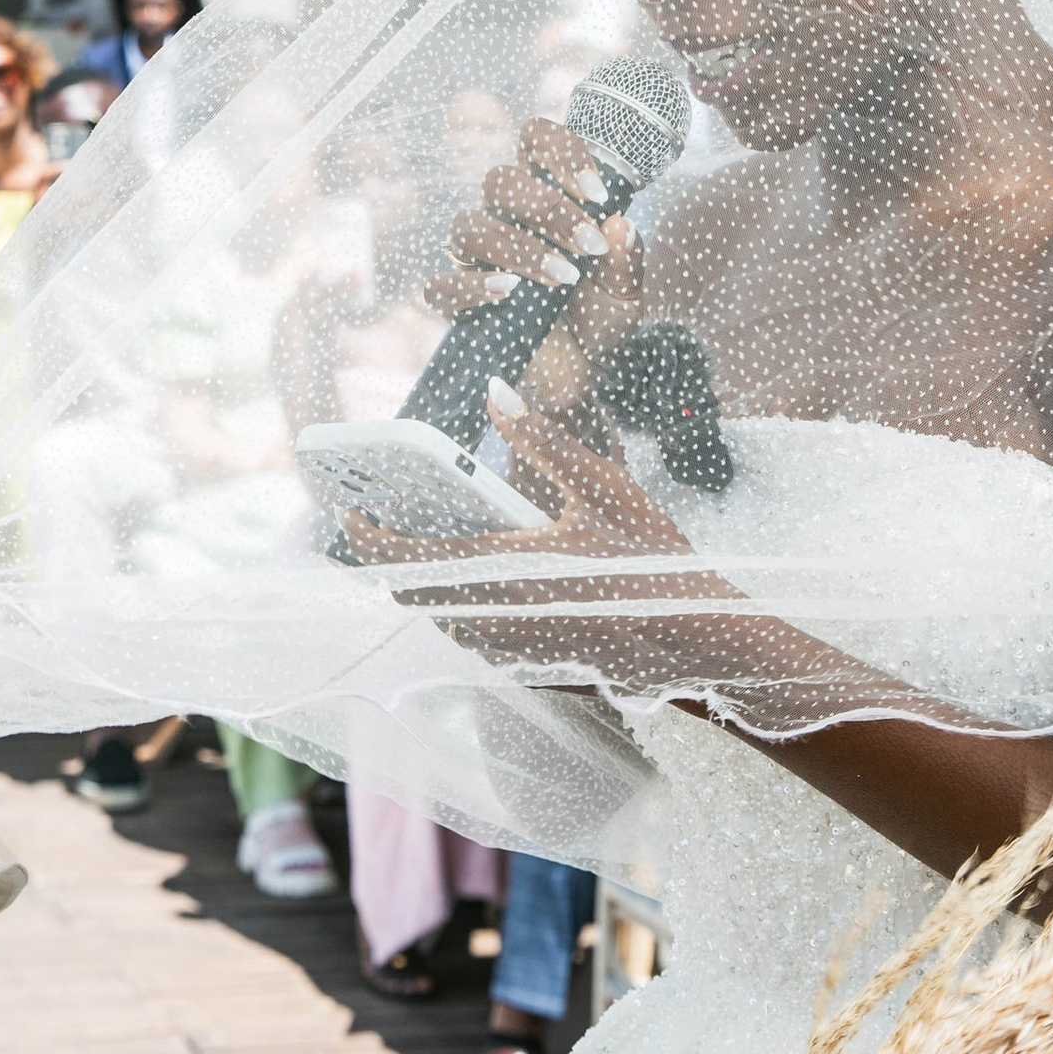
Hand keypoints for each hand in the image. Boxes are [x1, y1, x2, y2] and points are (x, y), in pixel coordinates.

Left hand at [354, 400, 747, 698]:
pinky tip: (490, 576)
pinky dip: (463, 605)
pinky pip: (474, 635)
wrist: (700, 639)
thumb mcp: (604, 488)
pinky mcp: (529, 661)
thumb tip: (497, 392)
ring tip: (438, 539)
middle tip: (391, 516)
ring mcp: (510, 644)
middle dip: (392, 556)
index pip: (405, 558)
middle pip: (411, 592)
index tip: (352, 508)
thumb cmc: (656, 565)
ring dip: (428, 582)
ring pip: (440, 616)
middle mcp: (495, 614)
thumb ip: (545, 440)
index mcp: (504, 567)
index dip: (367, 536)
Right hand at [431, 113, 643, 414]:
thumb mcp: (625, 293)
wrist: (579, 378)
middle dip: (547, 210)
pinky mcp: (458, 303)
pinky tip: (507, 293)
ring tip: (561, 277)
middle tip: (586, 246)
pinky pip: (442, 285)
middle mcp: (505, 218)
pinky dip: (472, 285)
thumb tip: (619, 224)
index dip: (561, 152)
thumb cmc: (598, 321)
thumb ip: (624, 260)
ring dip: (519, 248)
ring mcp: (477, 260)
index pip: (534, 140)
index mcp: (546, 196)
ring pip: (470, 226)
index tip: (598, 193)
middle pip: (500, 182)